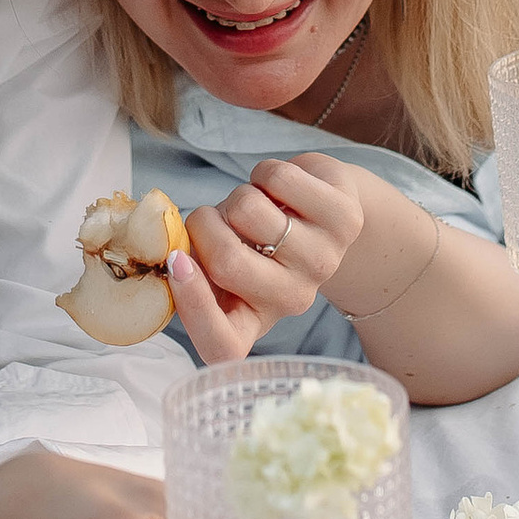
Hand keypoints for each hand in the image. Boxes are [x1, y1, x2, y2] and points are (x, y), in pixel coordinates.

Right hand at [166, 154, 371, 363]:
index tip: (177, 262)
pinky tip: (282, 188)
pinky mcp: (344, 221)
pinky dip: (266, 172)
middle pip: (226, 263)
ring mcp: (322, 264)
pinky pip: (279, 180)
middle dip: (204, 222)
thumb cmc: (254, 238)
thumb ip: (194, 264)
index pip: (222, 345)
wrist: (318, 211)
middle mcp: (291, 302)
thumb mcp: (219, 261)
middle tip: (218, 218)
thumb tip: (174, 255)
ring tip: (257, 205)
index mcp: (252, 321)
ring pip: (249, 211)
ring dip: (239, 195)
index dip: (193, 307)